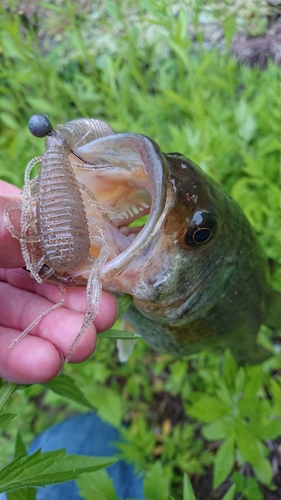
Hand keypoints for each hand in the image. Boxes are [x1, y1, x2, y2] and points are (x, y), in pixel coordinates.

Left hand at [0, 181, 116, 383]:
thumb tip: (56, 224)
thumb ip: (3, 218)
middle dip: (73, 301)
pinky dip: (20, 359)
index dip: (74, 253)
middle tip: (102, 316)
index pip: (42, 234)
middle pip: (40, 282)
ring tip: (83, 345)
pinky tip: (45, 364)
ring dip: (56, 334)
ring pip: (24, 319)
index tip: (103, 268)